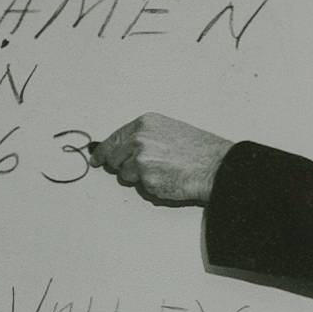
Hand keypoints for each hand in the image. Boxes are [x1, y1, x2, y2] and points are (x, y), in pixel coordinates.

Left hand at [90, 113, 232, 203]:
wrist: (215, 165)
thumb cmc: (198, 150)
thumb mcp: (168, 130)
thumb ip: (143, 137)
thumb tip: (122, 148)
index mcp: (144, 124)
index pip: (113, 139)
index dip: (102, 152)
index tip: (97, 158)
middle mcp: (139, 139)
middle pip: (114, 159)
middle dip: (124, 165)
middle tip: (146, 167)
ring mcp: (141, 159)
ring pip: (125, 175)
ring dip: (139, 177)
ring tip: (164, 170)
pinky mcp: (146, 178)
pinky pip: (140, 187)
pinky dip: (151, 186)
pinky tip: (168, 178)